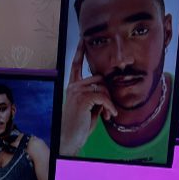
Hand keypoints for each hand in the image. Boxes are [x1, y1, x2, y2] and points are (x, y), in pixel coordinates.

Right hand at [61, 39, 117, 155]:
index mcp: (72, 87)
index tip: (82, 40)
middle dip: (108, 94)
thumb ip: (95, 96)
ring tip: (108, 115)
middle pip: (99, 79)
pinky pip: (103, 97)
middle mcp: (73, 87)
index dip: (79, 52)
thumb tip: (107, 90)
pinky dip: (110, 107)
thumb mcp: (88, 109)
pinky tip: (109, 116)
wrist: (68, 140)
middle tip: (109, 110)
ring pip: (103, 88)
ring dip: (110, 103)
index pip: (76, 65)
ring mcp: (76, 91)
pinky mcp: (83, 98)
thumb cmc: (78, 127)